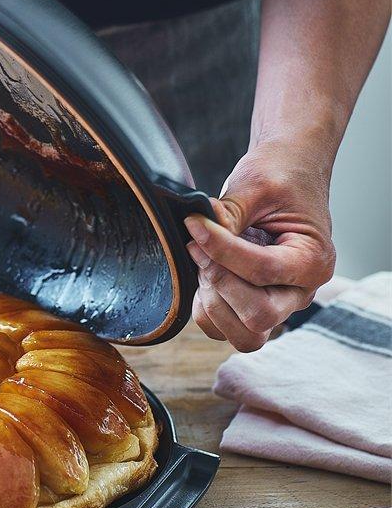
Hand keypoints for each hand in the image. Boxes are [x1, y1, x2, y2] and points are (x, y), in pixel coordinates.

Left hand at [184, 143, 335, 351]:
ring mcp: (277, 304)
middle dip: (219, 282)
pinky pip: (222, 328)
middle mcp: (300, 291)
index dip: (219, 250)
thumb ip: (228, 215)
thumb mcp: (256, 186)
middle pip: (257, 316)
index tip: (194, 224)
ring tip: (203, 259)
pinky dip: (204, 307)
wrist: (288, 173)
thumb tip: (197, 234)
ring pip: (241, 333)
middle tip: (199, 246)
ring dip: (211, 300)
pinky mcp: (252, 306)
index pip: (261, 271)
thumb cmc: (281, 177)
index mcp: (314, 261)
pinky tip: (203, 272)